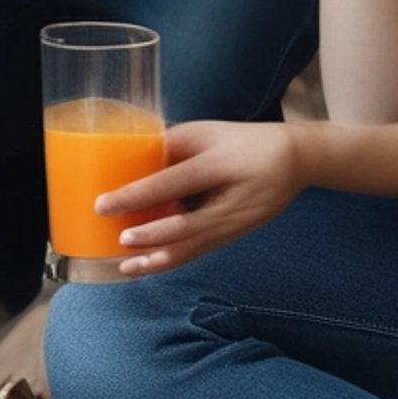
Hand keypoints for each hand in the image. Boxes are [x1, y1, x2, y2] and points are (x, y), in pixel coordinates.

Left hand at [94, 121, 305, 276]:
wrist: (294, 160)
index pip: (174, 182)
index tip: (103, 204)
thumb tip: (121, 155)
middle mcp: (231, 200)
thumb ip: (167, 144)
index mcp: (221, 165)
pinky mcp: (234, 235)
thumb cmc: (240, 141)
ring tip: (126, 266)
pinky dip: (172, 261)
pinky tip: (147, 266)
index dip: (137, 195)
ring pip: (194, 247)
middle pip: (187, 225)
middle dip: (150, 237)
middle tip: (118, 239)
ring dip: (159, 260)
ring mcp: (236, 223)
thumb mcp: (205, 132)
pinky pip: (199, 252)